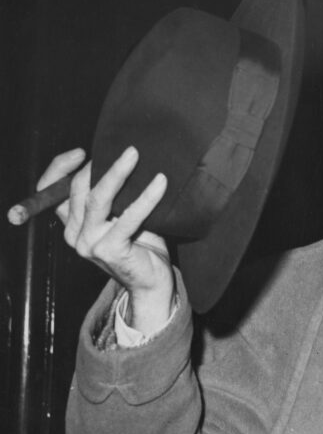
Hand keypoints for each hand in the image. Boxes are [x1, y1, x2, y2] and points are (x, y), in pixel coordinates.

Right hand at [39, 146, 174, 333]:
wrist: (153, 284)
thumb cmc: (141, 246)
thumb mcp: (120, 218)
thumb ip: (114, 198)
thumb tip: (123, 160)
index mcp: (72, 225)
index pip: (51, 190)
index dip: (60, 167)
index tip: (81, 152)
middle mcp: (75, 235)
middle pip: (77, 189)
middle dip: (100, 165)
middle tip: (129, 150)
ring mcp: (89, 244)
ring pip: (98, 199)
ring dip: (117, 173)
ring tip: (135, 155)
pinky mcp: (110, 250)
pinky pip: (129, 217)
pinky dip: (146, 197)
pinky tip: (160, 182)